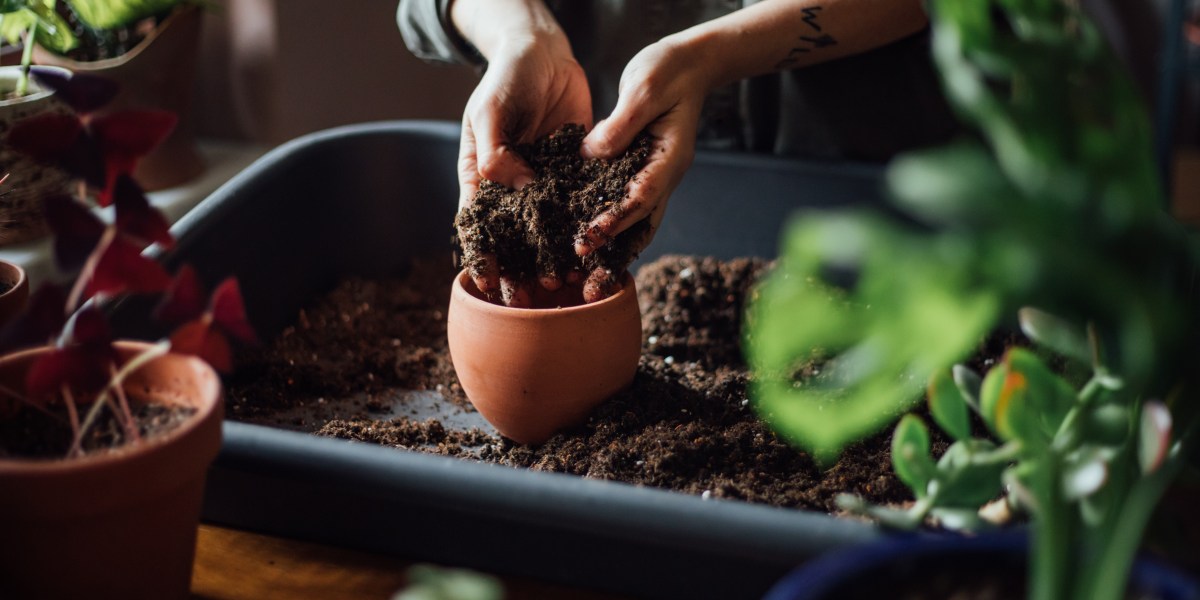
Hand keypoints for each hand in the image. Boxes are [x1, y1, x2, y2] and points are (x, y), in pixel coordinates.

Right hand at [457, 34, 591, 306]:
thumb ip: (495, 149)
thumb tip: (512, 185)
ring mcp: (544, 181)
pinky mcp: (574, 172)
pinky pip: (579, 206)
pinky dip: (584, 230)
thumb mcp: (491, 110)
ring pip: (548, 230)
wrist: (545, 53)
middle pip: (514, 237)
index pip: (479, 224)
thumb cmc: (506, 78)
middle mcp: (512, 185)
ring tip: (565, 285)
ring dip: (554, 258)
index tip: (489, 284)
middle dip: (521, 270)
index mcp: (482, 176)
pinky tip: (596, 252)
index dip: (483, 256)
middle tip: (532, 298)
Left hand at [576, 35, 710, 260]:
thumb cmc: (668, 71)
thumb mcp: (643, 89)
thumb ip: (620, 125)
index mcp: (669, 159)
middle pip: (640, 227)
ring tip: (584, 282)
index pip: (640, 198)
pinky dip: (607, 229)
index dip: (613, 221)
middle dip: (614, 257)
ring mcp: (653, 177)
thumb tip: (591, 155)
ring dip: (611, 253)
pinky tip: (583, 246)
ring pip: (634, 225)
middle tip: (588, 287)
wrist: (688, 64)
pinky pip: (623, 207)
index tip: (586, 240)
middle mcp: (663, 176)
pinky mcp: (638, 172)